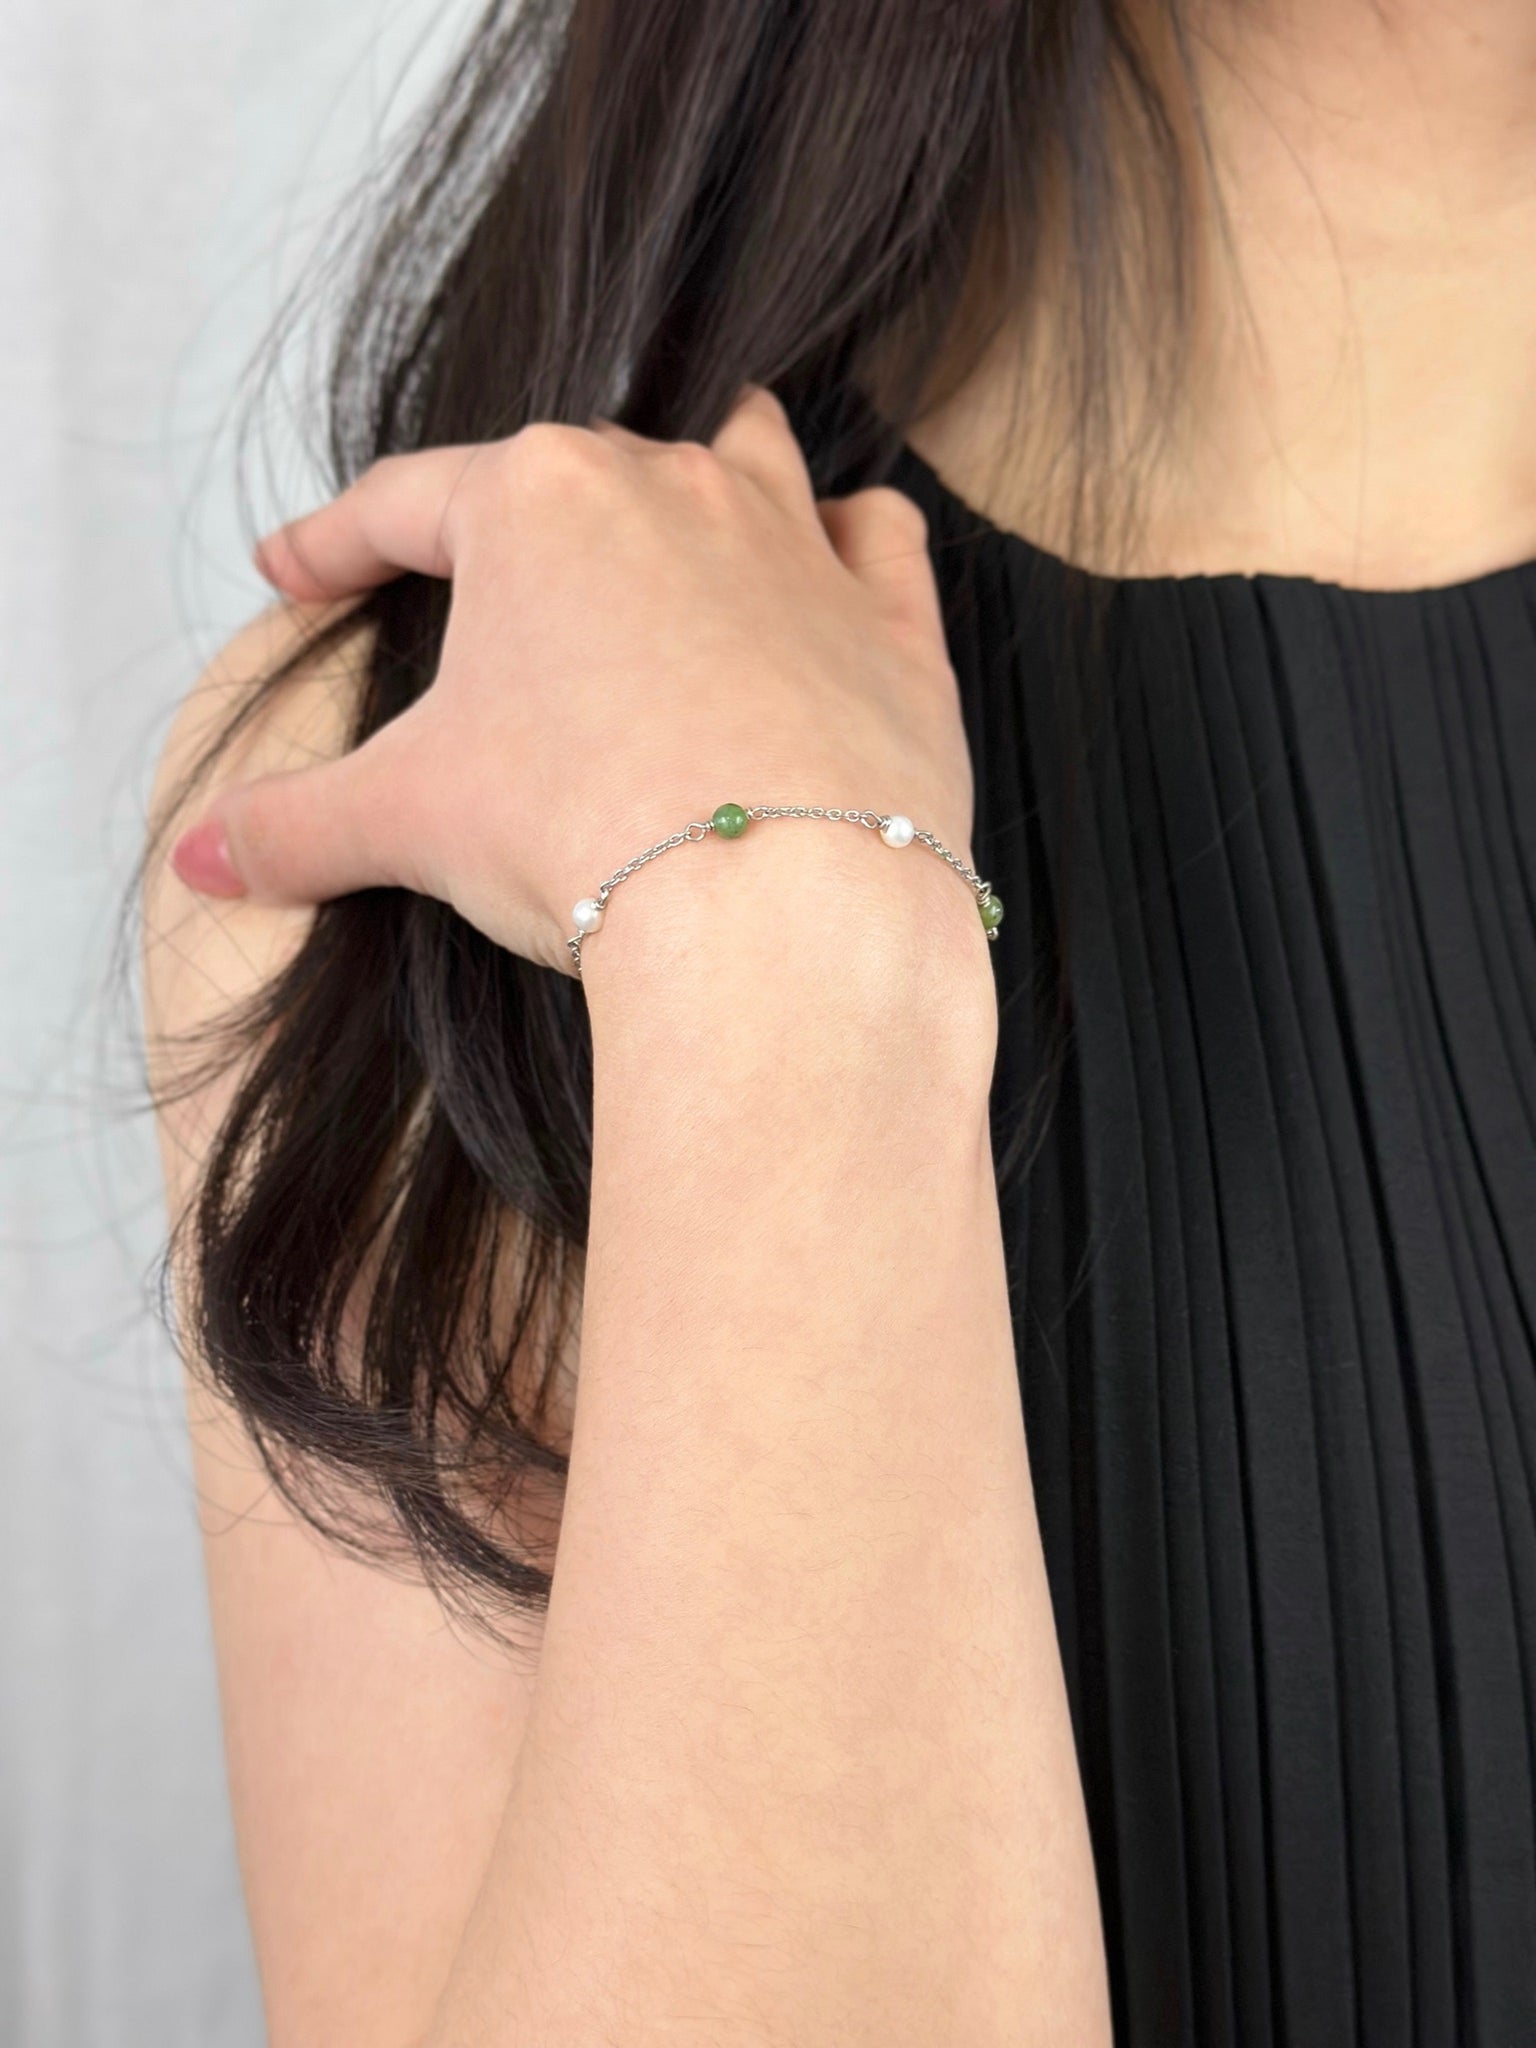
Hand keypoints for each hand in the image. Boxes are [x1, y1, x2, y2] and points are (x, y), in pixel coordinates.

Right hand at [170, 387, 974, 974]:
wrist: (775, 909)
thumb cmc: (581, 830)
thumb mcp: (408, 822)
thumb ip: (295, 826)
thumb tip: (203, 860)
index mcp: (536, 504)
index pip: (403, 505)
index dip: (336, 543)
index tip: (297, 571)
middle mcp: (671, 487)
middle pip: (576, 474)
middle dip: (521, 524)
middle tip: (484, 593)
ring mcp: (794, 544)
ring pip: (747, 453)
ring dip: (704, 476)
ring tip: (673, 525)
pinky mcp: (892, 623)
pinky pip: (876, 537)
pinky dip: (851, 541)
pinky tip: (833, 559)